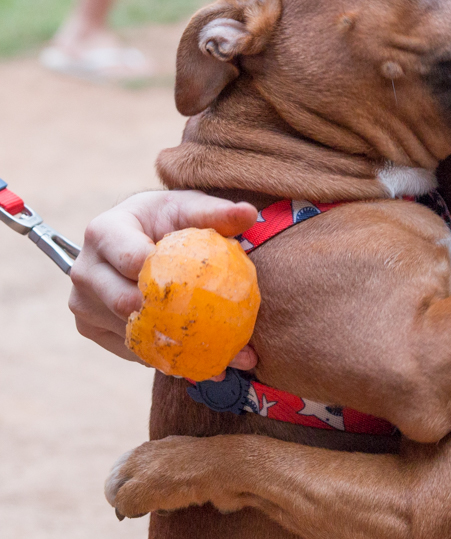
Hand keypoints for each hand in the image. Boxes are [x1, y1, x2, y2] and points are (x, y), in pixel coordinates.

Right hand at [69, 190, 258, 370]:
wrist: (140, 234)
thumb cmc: (168, 218)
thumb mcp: (190, 208)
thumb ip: (216, 212)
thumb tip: (248, 213)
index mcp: (103, 232)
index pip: (132, 260)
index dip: (166, 277)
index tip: (203, 287)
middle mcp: (85, 269)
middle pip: (124, 302)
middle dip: (170, 317)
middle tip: (219, 330)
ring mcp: (83, 302)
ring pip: (128, 333)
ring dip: (173, 346)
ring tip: (224, 354)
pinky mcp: (91, 328)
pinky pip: (129, 350)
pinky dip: (164, 357)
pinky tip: (201, 360)